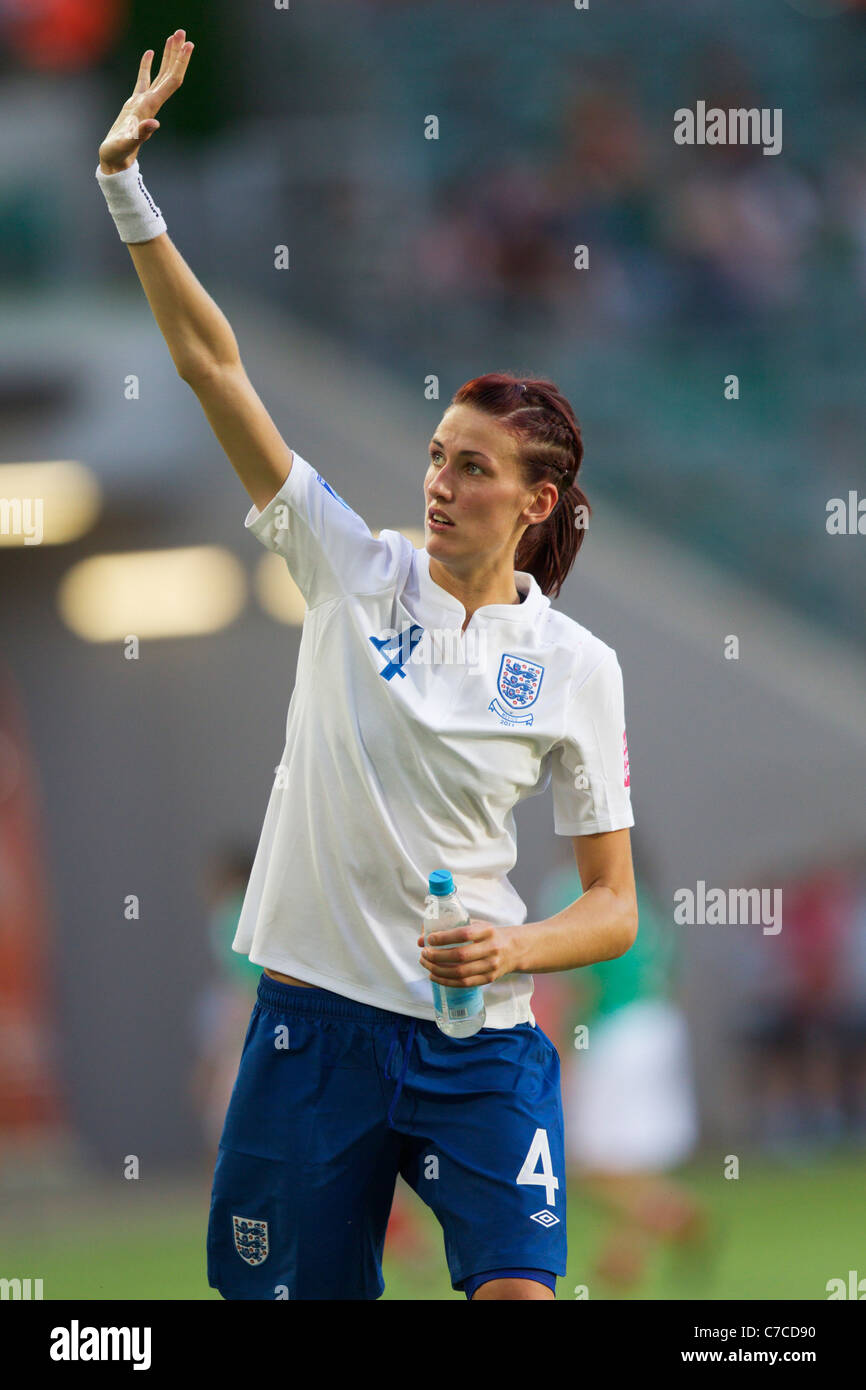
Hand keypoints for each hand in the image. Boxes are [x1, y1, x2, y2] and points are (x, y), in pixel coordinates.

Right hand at [98, 29, 193, 173]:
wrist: (114, 161)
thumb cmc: (118, 153)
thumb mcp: (127, 143)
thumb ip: (141, 133)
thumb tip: (154, 123)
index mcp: (151, 106)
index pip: (171, 81)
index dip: (180, 63)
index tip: (188, 46)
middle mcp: (151, 102)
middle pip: (169, 73)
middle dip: (176, 53)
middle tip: (182, 33)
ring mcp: (144, 102)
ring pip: (159, 74)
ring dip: (167, 56)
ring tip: (173, 37)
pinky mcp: (134, 104)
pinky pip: (143, 79)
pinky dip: (147, 65)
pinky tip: (150, 52)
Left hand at [416, 919, 520, 987]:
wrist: (515, 949)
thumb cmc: (489, 935)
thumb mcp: (478, 925)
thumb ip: (454, 928)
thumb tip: (423, 937)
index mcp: (488, 931)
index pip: (464, 934)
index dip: (444, 938)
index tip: (429, 938)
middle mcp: (491, 949)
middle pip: (460, 956)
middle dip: (437, 956)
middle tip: (424, 953)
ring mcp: (491, 966)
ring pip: (460, 972)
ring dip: (438, 969)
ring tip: (425, 963)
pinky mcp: (488, 979)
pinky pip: (464, 983)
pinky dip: (446, 981)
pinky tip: (434, 976)